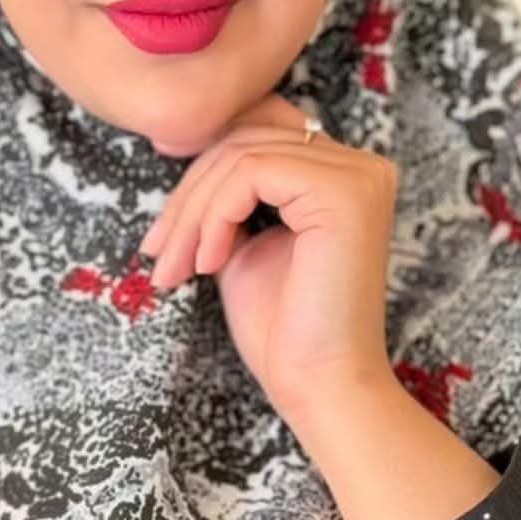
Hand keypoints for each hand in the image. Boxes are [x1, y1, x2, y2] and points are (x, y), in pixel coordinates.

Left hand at [138, 93, 397, 423]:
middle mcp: (362, 166)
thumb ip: (228, 198)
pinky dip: (214, 217)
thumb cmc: (283, 328)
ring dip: (192, 214)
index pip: (256, 136)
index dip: (201, 170)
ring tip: (176, 267)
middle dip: (188, 197)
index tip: (164, 226)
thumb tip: (184, 151)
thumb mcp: (243, 244)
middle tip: (158, 253)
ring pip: (241, 155)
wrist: (318, 383)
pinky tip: (209, 264)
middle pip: (245, 140)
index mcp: (343, 176)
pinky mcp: (344, 192)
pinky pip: (250, 173)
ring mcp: (358, 175)